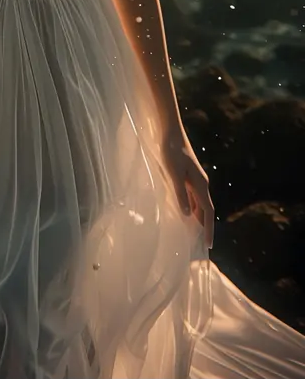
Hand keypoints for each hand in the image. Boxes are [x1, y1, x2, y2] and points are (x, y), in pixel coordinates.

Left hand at [162, 128, 213, 247]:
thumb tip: (188, 216)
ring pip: (198, 203)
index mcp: (200, 185)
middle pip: (205, 210)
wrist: (170, 132)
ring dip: (197, 218)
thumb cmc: (171, 152)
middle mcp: (201, 184)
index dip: (208, 229)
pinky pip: (192, 196)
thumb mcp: (173, 174)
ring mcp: (195, 180)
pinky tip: (184, 212)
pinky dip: (190, 207)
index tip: (208, 246)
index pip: (207, 212)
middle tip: (200, 245)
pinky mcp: (188, 175)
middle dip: (204, 227)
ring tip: (192, 234)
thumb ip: (180, 195)